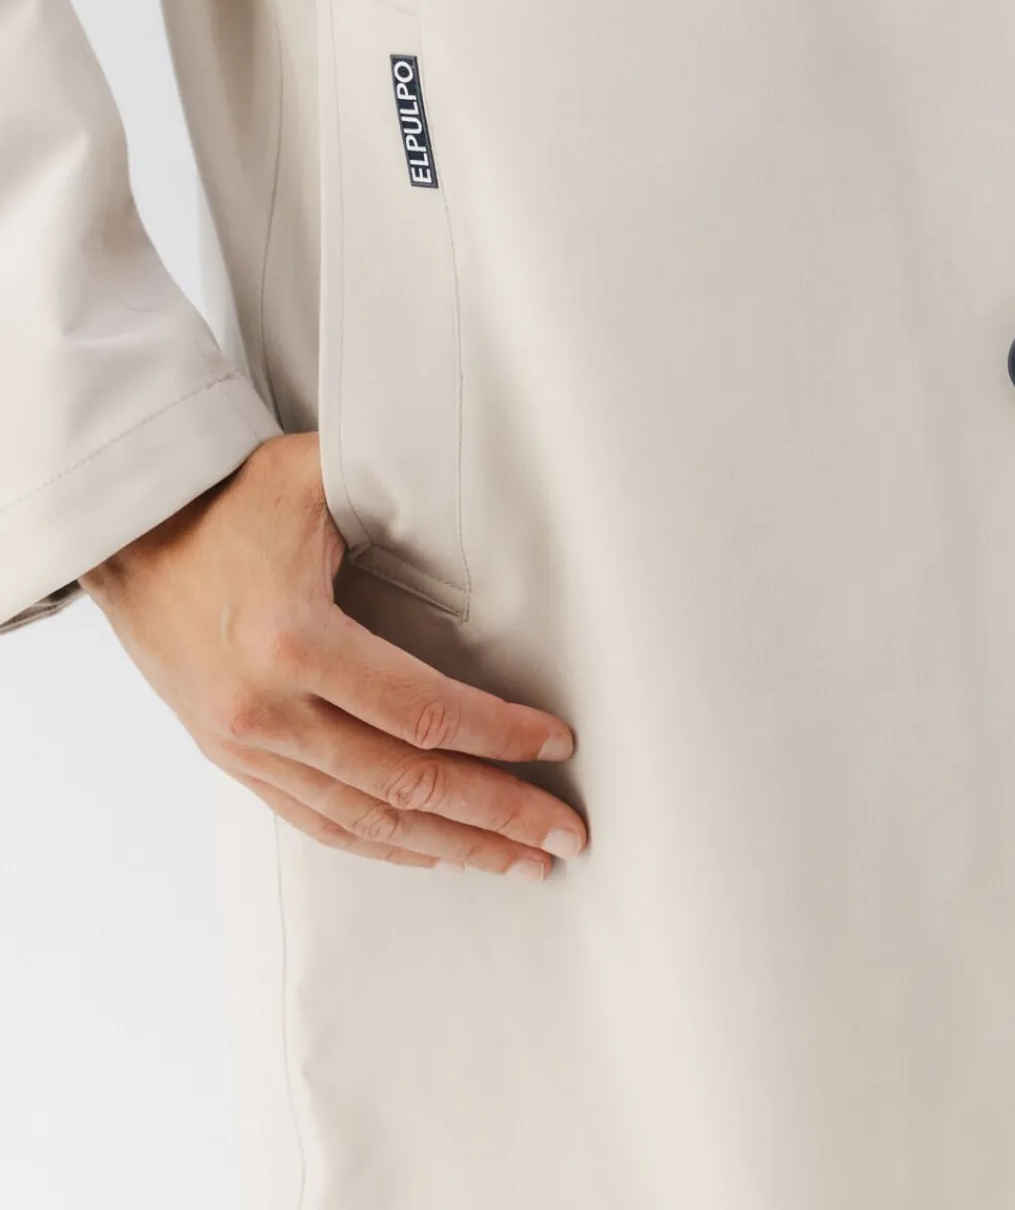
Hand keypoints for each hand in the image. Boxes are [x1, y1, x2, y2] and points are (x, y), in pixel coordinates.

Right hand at [80, 431, 586, 878]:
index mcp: (295, 642)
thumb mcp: (314, 472)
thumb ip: (397, 480)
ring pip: (367, 819)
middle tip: (565, 839)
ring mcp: (247, 745)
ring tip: (520, 862)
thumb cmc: (228, 498)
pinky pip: (319, 820)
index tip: (559, 745)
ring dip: (451, 846)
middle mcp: (268, 710)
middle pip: (406, 784)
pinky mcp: (233, 758)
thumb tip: (484, 488)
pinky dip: (384, 844)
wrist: (128, 535)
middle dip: (496, 815)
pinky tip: (435, 854)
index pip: (423, 712)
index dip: (499, 736)